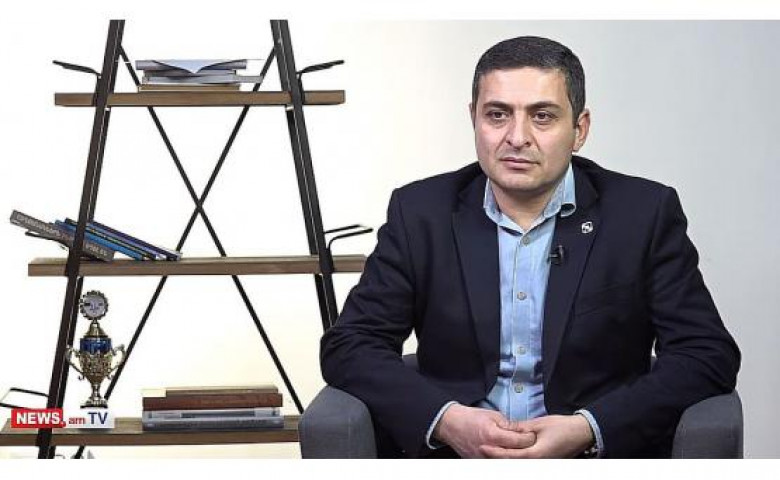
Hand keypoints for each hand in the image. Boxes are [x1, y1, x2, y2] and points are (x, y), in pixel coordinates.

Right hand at [433, 404, 535, 457]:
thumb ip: (509, 425)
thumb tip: (522, 431)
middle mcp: (489, 450)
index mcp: (493, 435)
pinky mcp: (480, 463)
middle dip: (525, 450)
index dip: (529, 438)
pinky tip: (508, 454)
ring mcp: (483, 459)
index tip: (532, 435)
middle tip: (530, 444)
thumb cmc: (471, 418)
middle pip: (515, 455)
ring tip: (520, 450)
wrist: (451, 425)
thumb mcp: (492, 416)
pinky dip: (504, 459)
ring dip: (515, 457)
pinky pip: (496, 463)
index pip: (519, 442)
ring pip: (507, 462)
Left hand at [480, 414, 594, 458]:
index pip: (511, 456)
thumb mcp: (539, 424)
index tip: (483, 447)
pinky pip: (526, 462)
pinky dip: (515, 458)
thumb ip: (521, 429)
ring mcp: (542, 464)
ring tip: (491, 453)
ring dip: (505, 459)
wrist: (582, 433)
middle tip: (482, 451)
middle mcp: (539, 463)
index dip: (496, 452)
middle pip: (513, 463)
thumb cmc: (562, 427)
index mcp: (537, 454)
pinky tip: (508, 453)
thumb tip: (505, 429)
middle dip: (497, 458)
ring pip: (519, 464)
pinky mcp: (545, 462)